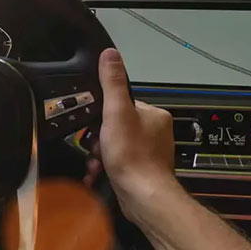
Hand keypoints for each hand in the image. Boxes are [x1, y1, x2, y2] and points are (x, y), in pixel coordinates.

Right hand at [91, 48, 179, 219]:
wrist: (142, 196)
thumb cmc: (130, 153)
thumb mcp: (116, 112)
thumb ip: (112, 82)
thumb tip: (110, 53)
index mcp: (154, 115)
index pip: (122, 105)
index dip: (104, 115)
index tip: (95, 127)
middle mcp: (157, 132)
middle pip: (116, 127)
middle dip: (100, 139)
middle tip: (94, 148)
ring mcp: (152, 154)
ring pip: (116, 146)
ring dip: (100, 155)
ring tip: (95, 165)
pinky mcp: (144, 172)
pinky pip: (120, 163)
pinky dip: (107, 168)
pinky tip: (99, 175)